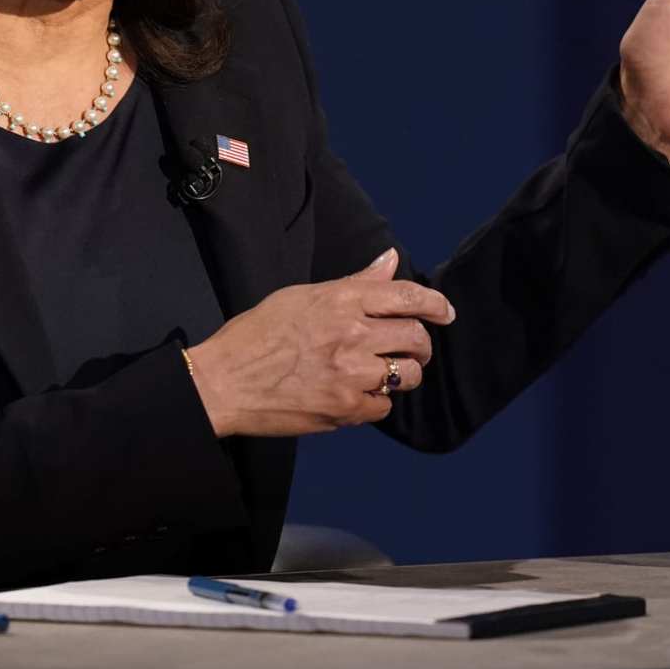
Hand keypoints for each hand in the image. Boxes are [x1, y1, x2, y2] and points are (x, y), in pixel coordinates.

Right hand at [185, 249, 455, 437]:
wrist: (224, 382)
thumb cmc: (256, 335)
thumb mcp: (302, 296)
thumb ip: (353, 283)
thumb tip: (390, 260)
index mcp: (340, 300)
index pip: (406, 296)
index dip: (435, 304)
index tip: (445, 313)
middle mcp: (351, 333)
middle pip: (416, 337)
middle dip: (421, 345)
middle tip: (412, 350)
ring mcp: (351, 373)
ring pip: (408, 374)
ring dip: (403, 374)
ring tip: (384, 374)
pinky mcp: (345, 408)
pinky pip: (384, 406)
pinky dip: (376, 401)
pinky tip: (356, 394)